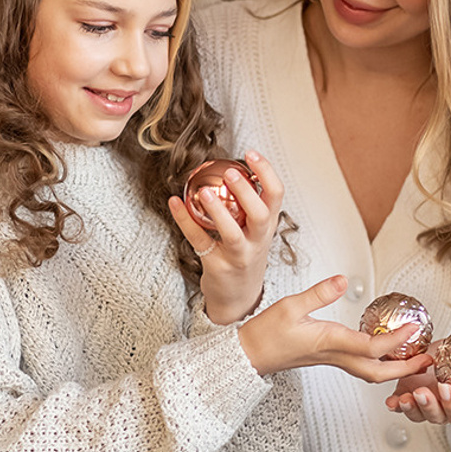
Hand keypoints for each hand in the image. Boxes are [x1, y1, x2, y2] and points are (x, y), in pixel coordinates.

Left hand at [168, 151, 282, 323]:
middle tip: (231, 173)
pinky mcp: (217, 267)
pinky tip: (174, 202)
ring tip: (203, 192)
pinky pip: (199, 241)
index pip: (276, 196)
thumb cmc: (245, 254)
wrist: (239, 298)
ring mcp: (238, 256)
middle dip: (246, 193)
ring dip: (218, 211)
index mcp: (268, 226)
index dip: (267, 173)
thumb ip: (249, 203)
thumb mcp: (255, 230)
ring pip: (232, 234)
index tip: (251, 153)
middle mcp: (257, 241)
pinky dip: (185, 220)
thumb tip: (232, 166)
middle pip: (260, 215)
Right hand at [237, 274, 434, 380]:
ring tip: (413, 358)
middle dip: (405, 368)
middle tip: (428, 360)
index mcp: (329, 342)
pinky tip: (384, 353)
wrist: (250, 354)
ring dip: (395, 369)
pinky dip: (379, 364)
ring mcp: (332, 360)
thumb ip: (318, 293)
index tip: (413, 329)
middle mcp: (335, 355)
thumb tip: (343, 280)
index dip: (396, 341)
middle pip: (378, 371)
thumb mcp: (290, 305)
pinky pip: (361, 367)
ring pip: (371, 373)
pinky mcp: (328, 358)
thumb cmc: (266, 332)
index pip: (371, 348)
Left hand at [384, 343, 450, 425]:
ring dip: (410, 408)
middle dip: (429, 407)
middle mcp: (446, 407)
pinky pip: (401, 403)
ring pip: (418, 413)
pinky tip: (390, 400)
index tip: (447, 388)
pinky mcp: (411, 390)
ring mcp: (428, 401)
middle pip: (437, 416)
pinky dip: (395, 404)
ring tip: (404, 397)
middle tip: (422, 393)